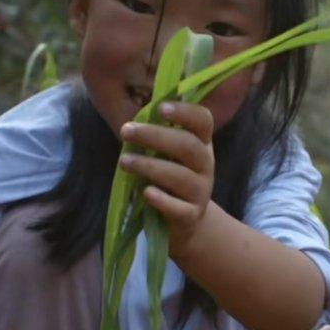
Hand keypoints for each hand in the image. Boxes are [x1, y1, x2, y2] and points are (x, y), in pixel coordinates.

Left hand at [118, 101, 214, 249]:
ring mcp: (201, 191)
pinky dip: (162, 200)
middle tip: (126, 131)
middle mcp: (206, 164)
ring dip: (150, 166)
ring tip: (124, 161)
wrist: (183, 221)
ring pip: (180, 176)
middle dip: (155, 136)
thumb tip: (133, 110)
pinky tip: (146, 192)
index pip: (203, 120)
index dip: (185, 112)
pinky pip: (178, 208)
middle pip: (188, 146)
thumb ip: (156, 133)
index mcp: (201, 143)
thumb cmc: (169, 177)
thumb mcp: (168, 153)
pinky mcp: (190, 215)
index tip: (160, 108)